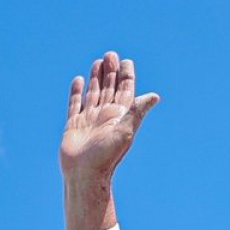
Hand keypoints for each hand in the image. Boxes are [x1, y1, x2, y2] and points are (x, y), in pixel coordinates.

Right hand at [59, 51, 159, 229]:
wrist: (84, 175)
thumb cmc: (106, 156)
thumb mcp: (125, 131)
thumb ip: (136, 111)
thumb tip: (155, 96)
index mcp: (120, 115)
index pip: (125, 90)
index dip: (126, 75)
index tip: (126, 61)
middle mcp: (105, 115)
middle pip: (110, 88)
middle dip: (111, 71)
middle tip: (111, 55)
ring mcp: (89, 119)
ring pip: (94, 93)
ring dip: (96, 78)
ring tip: (98, 62)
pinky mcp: (74, 125)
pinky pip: (75, 104)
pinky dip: (77, 92)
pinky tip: (79, 80)